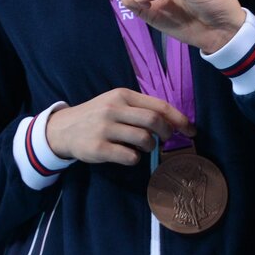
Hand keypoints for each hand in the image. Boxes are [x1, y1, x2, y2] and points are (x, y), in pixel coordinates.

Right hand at [44, 87, 188, 165]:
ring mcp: (105, 128)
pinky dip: (134, 158)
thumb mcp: (115, 104)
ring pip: (144, 139)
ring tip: (142, 147)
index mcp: (122, 96)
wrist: (62, 129)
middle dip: (167, 133)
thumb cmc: (96, 116)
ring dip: (150, 147)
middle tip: (166, 141)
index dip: (179, 119)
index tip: (191, 130)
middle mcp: (113, 109)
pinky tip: (127, 155)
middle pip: (155, 121)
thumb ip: (140, 109)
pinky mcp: (99, 148)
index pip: (159, 106)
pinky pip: (130, 156)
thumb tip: (173, 122)